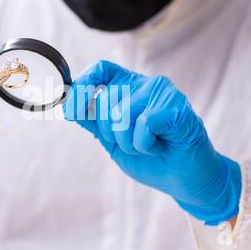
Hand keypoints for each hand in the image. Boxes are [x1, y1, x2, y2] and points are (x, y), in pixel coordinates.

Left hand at [64, 61, 240, 224]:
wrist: (182, 180)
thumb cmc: (151, 158)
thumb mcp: (113, 140)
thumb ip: (93, 122)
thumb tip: (68, 106)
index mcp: (130, 88)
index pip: (102, 69)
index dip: (83, 84)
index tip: (70, 108)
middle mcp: (146, 84)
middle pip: (105, 98)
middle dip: (110, 131)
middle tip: (133, 142)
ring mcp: (163, 93)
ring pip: (121, 114)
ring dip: (129, 142)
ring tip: (149, 145)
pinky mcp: (177, 107)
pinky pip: (143, 124)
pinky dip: (145, 144)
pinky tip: (160, 146)